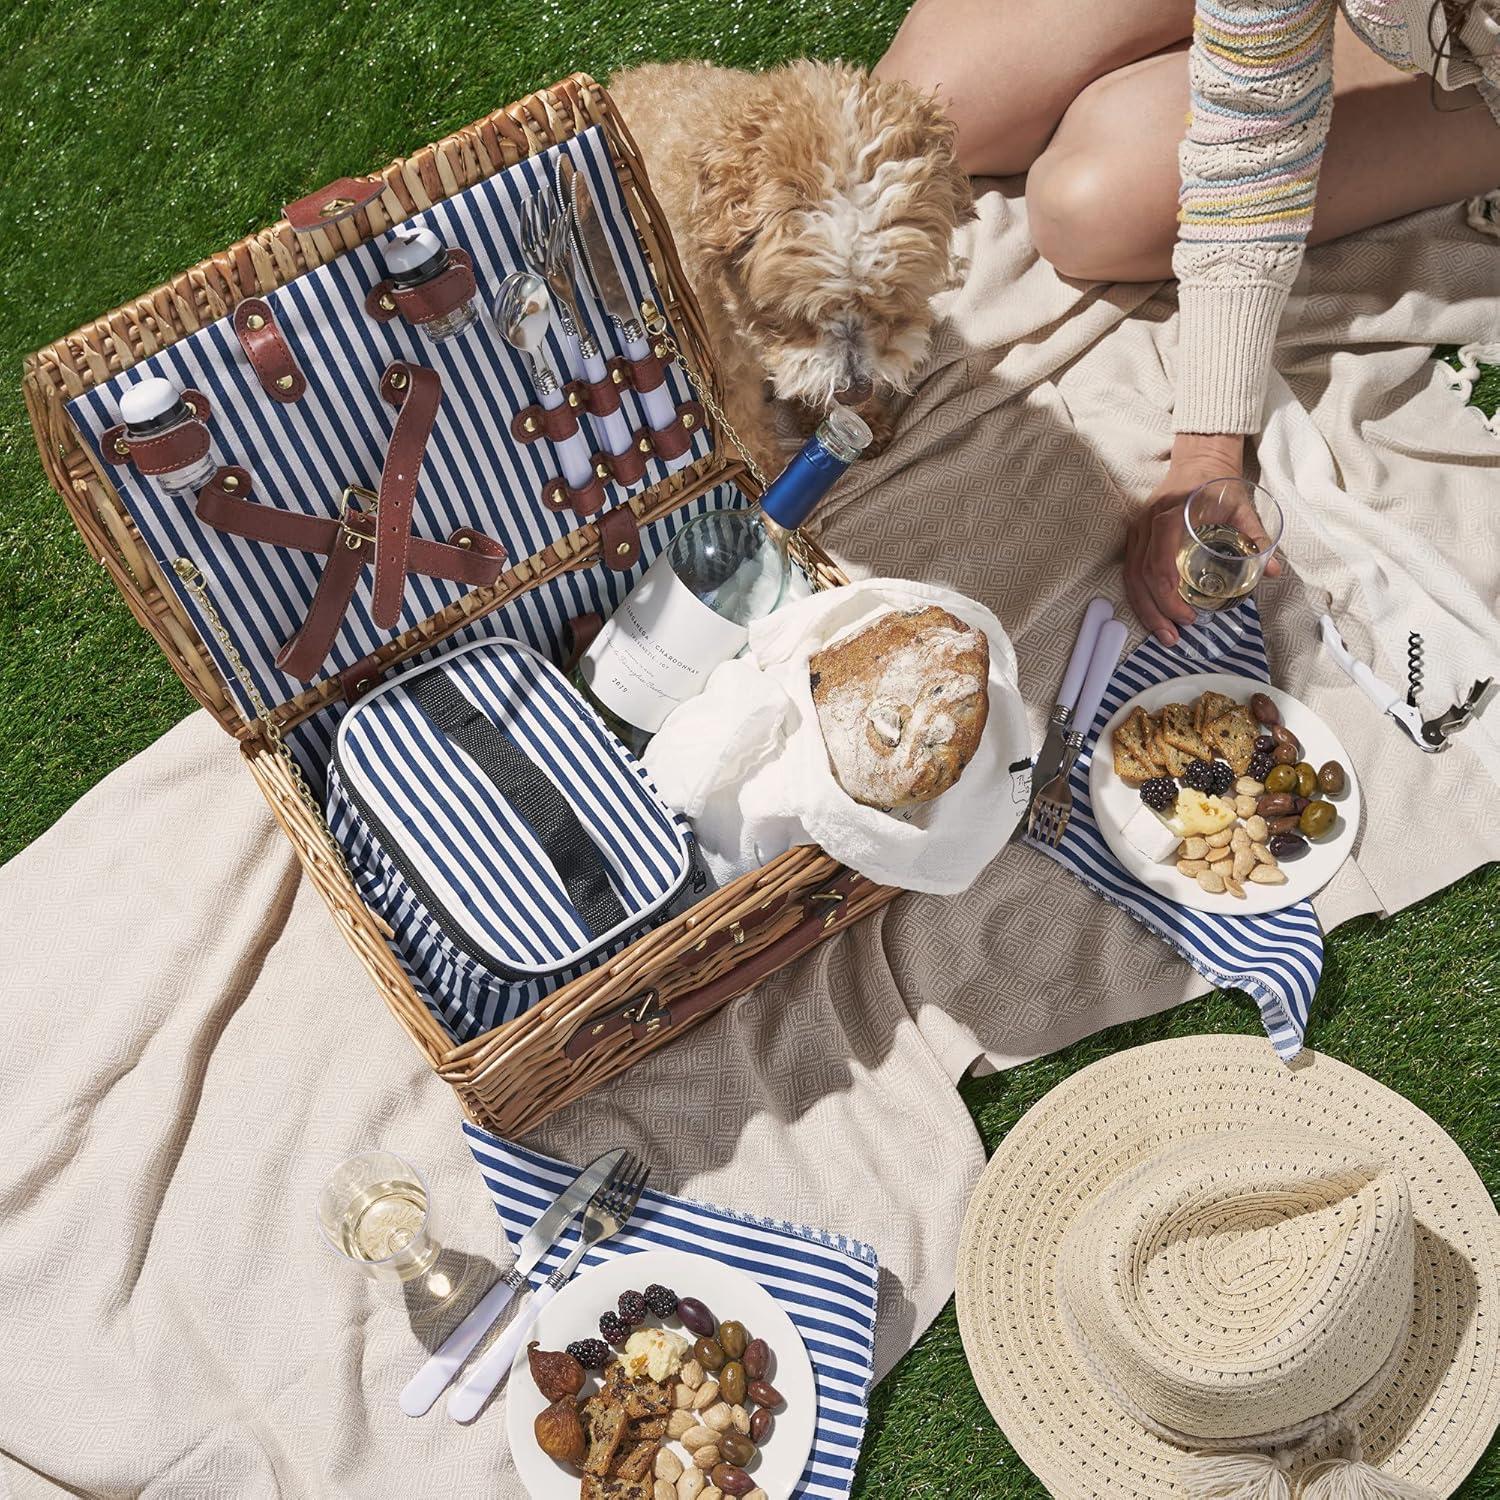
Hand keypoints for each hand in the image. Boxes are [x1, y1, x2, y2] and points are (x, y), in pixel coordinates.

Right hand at [1123, 433, 1278, 646]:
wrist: (1198, 459)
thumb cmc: (1219, 483)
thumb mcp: (1242, 507)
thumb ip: (1256, 537)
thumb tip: (1273, 571)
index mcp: (1170, 515)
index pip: (1158, 561)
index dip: (1169, 594)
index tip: (1188, 615)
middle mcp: (1146, 524)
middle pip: (1140, 576)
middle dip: (1156, 611)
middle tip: (1176, 636)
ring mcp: (1137, 531)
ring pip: (1131, 578)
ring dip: (1145, 610)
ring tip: (1164, 635)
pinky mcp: (1135, 538)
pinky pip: (1131, 573)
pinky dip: (1140, 598)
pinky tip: (1153, 616)